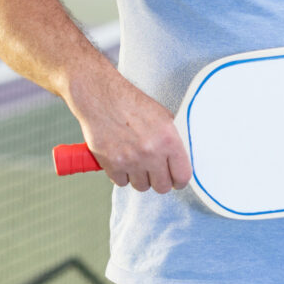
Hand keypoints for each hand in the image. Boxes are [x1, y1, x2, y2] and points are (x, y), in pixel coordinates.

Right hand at [69, 75, 190, 192]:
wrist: (101, 97)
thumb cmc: (131, 103)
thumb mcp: (162, 116)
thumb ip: (171, 140)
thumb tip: (178, 160)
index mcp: (168, 139)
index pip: (182, 175)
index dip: (179, 181)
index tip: (175, 180)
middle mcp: (151, 152)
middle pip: (162, 186)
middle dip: (159, 181)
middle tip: (154, 172)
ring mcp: (130, 160)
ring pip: (142, 186)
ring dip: (140, 178)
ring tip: (136, 163)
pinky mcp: (111, 164)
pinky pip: (121, 182)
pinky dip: (122, 175)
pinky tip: (122, 160)